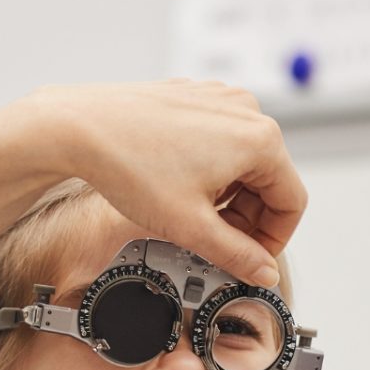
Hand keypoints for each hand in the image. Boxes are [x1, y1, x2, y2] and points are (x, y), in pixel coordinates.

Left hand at [0, 80, 305, 286]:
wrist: (77, 127)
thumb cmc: (129, 165)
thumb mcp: (190, 226)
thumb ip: (237, 254)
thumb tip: (264, 272)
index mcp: (260, 140)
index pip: (291, 202)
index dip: (272, 241)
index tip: (249, 260)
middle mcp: (246, 111)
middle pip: (268, 180)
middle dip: (246, 218)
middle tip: (215, 243)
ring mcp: (219, 99)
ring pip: (242, 161)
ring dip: (226, 195)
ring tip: (189, 214)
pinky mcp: (194, 96)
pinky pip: (218, 141)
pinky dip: (207, 169)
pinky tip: (175, 186)